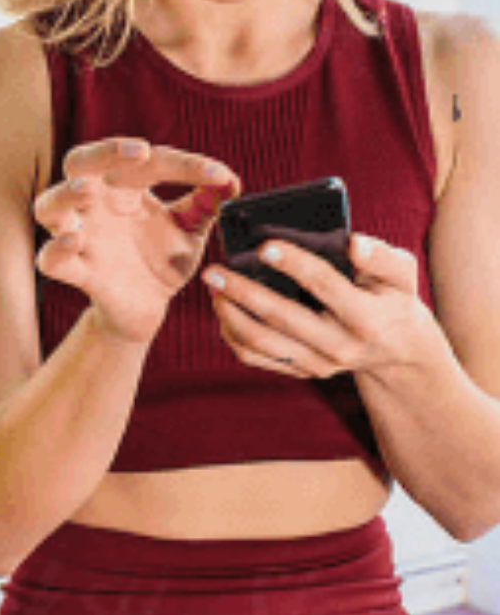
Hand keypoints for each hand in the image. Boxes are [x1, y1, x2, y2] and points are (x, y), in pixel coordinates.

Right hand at [35, 138, 240, 345]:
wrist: (148, 307)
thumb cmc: (163, 259)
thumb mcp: (190, 229)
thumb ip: (207, 204)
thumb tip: (232, 180)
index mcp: (123, 187)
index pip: (145, 161)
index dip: (183, 164)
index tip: (218, 174)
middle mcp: (96, 205)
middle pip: (79, 162)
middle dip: (103, 152)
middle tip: (139, 151)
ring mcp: (81, 237)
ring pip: (49, 206)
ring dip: (65, 195)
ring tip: (85, 191)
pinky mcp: (77, 272)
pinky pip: (50, 260)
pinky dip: (55, 249)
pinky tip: (73, 240)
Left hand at [202, 232, 441, 380]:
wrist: (397, 350)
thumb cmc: (394, 299)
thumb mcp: (402, 274)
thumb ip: (381, 256)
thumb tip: (353, 243)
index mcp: (366, 318)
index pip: (324, 285)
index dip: (294, 264)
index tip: (264, 246)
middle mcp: (339, 346)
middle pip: (281, 317)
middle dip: (242, 292)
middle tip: (213, 271)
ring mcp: (318, 364)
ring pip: (261, 342)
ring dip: (230, 314)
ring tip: (213, 288)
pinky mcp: (301, 371)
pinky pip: (257, 358)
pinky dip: (233, 335)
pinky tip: (223, 311)